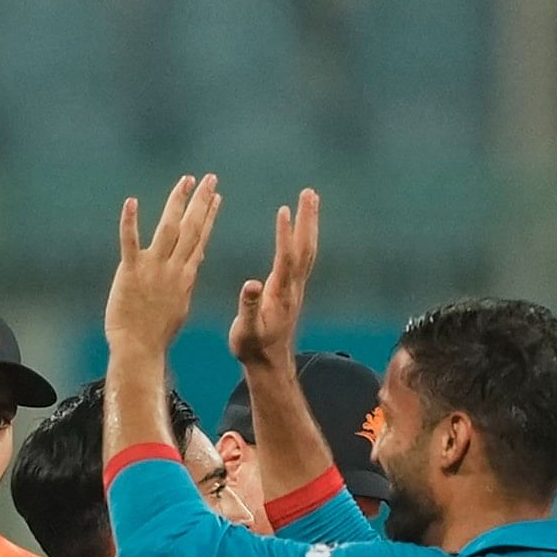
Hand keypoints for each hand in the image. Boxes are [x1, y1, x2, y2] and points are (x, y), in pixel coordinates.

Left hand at [106, 174, 222, 364]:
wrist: (140, 349)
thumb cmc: (157, 331)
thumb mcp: (179, 304)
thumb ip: (186, 279)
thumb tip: (195, 261)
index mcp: (186, 276)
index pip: (201, 239)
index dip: (209, 216)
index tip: (216, 197)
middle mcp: (174, 268)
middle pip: (192, 228)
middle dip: (202, 201)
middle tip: (210, 178)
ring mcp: (153, 269)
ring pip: (168, 228)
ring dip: (178, 202)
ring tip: (186, 180)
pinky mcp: (131, 272)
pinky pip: (130, 242)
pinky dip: (130, 222)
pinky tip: (131, 202)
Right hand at [227, 188, 318, 374]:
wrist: (269, 363)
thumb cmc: (254, 347)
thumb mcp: (246, 330)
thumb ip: (249, 307)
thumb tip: (251, 284)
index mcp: (281, 293)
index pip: (286, 258)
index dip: (285, 235)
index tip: (285, 210)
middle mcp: (293, 286)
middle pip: (305, 247)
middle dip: (307, 219)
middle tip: (310, 193)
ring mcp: (296, 287)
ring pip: (307, 249)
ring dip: (309, 223)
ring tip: (310, 199)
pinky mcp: (293, 288)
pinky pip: (302, 256)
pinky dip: (304, 236)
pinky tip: (302, 227)